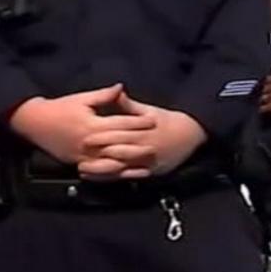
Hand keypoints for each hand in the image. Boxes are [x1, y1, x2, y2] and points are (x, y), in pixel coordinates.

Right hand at [9, 85, 157, 167]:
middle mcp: (90, 143)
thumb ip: (103, 96)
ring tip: (148, 162)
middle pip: (120, 144)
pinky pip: (102, 172)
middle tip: (158, 144)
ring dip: (131, 163)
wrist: (35, 123)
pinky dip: (116, 174)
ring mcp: (85, 157)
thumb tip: (121, 88)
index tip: (154, 120)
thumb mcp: (81, 99)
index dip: (138, 122)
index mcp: (92, 124)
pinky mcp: (80, 164)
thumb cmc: (60, 108)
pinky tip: (128, 174)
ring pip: (113, 162)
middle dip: (140, 144)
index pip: (121, 123)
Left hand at [81, 92, 207, 181]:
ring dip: (102, 170)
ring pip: (122, 168)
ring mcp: (148, 162)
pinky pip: (130, 178)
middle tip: (79, 157)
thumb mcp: (149, 110)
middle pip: (118, 153)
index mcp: (143, 130)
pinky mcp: (151, 172)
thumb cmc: (167, 120)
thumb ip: (130, 105)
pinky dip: (114, 179)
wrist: (191, 134)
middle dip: (98, 156)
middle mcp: (145, 147)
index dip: (101, 137)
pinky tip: (102, 178)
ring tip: (85, 170)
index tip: (85, 138)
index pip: (118, 134)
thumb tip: (117, 92)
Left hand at [261, 73, 270, 118]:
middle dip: (266, 91)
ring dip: (264, 100)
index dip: (269, 82)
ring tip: (264, 103)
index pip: (270, 78)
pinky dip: (263, 109)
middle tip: (267, 94)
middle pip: (265, 88)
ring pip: (264, 97)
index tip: (269, 84)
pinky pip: (264, 108)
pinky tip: (263, 111)